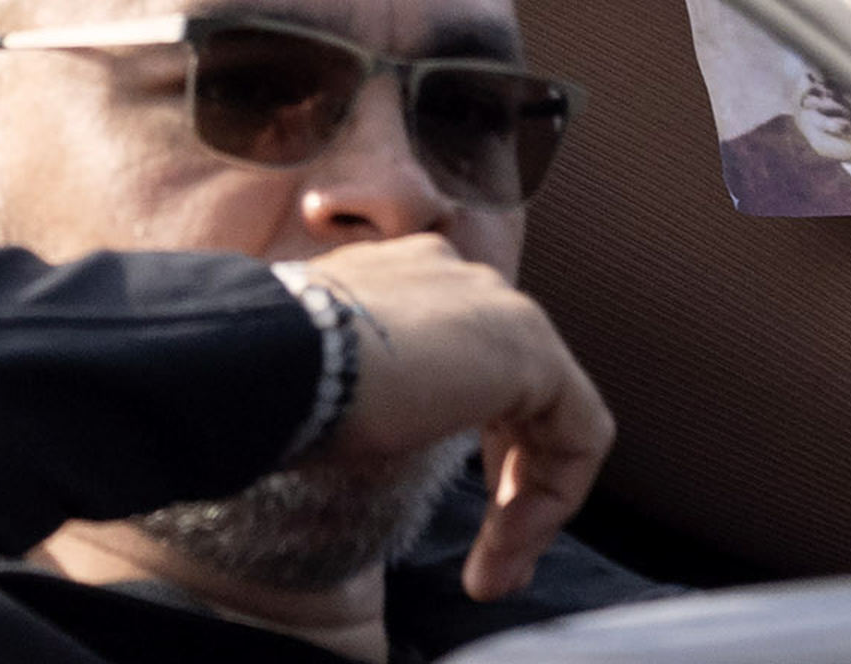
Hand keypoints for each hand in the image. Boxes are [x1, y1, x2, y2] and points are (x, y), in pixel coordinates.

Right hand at [296, 234, 615, 597]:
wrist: (273, 359)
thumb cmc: (278, 382)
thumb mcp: (335, 390)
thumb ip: (376, 395)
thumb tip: (379, 433)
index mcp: (410, 279)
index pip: (473, 367)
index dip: (482, 453)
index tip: (458, 523)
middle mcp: (462, 280)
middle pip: (523, 394)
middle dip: (516, 487)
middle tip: (494, 563)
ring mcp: (500, 307)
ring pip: (554, 418)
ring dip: (530, 505)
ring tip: (495, 571)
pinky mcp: (530, 348)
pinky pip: (577, 433)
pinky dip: (551, 498)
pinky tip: (506, 543)